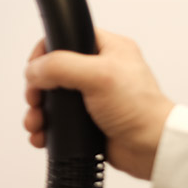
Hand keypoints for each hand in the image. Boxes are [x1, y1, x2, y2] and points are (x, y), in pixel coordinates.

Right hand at [23, 29, 174, 179]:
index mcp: (107, 48)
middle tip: (34, 99)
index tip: (35, 69)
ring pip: (51, 96)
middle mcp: (97, 69)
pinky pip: (57, 119)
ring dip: (38, 110)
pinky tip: (42, 134)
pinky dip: (45, 127)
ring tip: (36, 122)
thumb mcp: (98, 76)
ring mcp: (92, 95)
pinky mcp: (88, 119)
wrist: (154, 149)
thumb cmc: (140, 110)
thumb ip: (60, 66)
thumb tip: (33, 70)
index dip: (44, 52)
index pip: (65, 38)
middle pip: (52, 70)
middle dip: (37, 87)